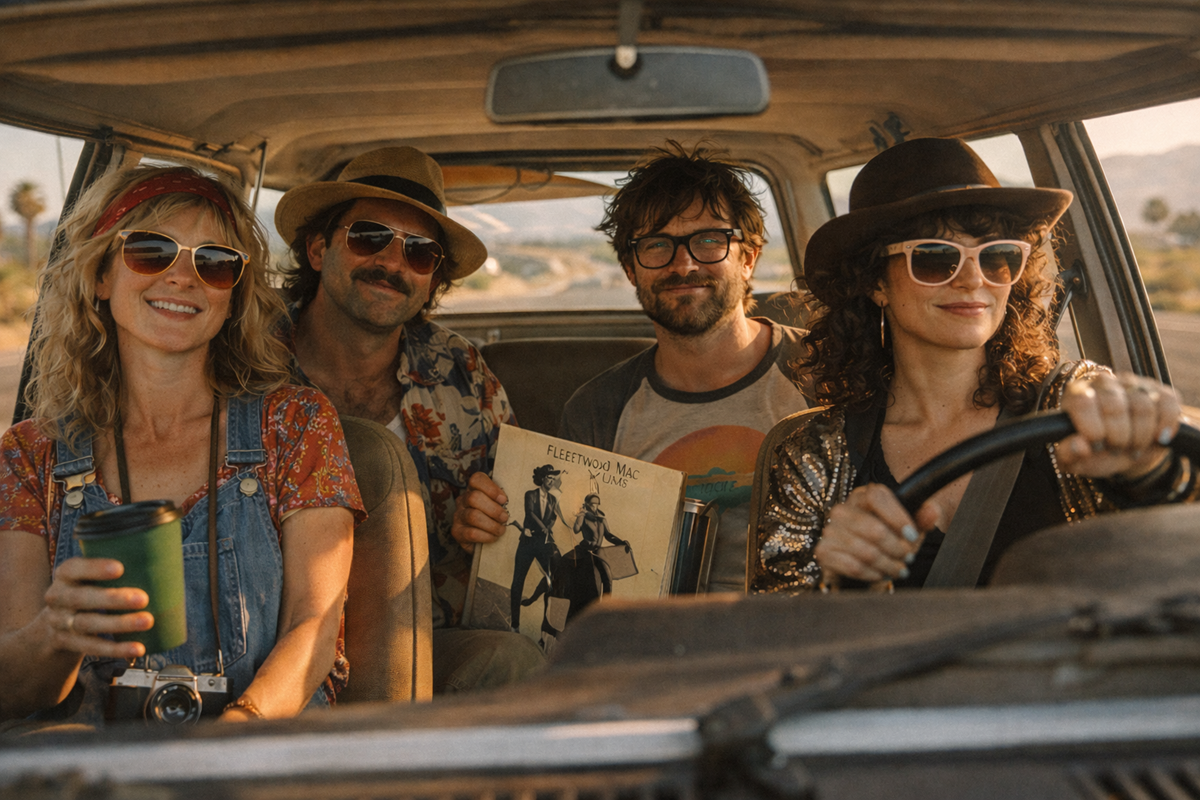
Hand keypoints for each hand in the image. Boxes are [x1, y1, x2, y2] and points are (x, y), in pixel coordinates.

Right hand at [42, 557, 151, 658]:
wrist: (55, 625)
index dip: (95, 568)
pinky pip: (91, 647)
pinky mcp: (66, 643)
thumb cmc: (87, 591)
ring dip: (120, 624)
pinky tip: (137, 648)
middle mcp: (57, 597)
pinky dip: (116, 648)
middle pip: (81, 598)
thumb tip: (161, 559)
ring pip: (88, 624)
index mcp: (65, 575)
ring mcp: (59, 622)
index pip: (74, 568)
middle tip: (143, 599)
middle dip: (113, 599)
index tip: (120, 568)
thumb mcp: (89, 577)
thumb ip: (114, 569)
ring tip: (147, 621)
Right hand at [450, 471, 509, 552]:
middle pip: (474, 497)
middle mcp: (463, 500)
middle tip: (504, 518)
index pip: (476, 479)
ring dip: (492, 525)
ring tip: (501, 530)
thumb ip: (504, 501)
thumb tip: (518, 500)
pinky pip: (471, 533)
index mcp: (474, 489)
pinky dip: (486, 536)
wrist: (484, 543)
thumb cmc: (495, 520)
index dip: (491, 488)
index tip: (504, 500)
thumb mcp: (500, 506)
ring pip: (473, 516)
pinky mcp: (457, 532)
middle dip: (494, 509)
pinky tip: (493, 537)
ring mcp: (458, 516)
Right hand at [813, 484, 939, 583]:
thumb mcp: (908, 529)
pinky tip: (880, 574)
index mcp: (863, 496)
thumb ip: (922, 518)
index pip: (877, 496)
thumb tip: (932, 510)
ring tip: (898, 569)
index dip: (898, 517)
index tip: (912, 535)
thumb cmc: (887, 541)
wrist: (864, 562)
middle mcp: (843, 510)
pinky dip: (872, 574)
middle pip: (874, 529)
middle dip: (897, 549)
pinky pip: (853, 566)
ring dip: (888, 565)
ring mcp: (830, 530)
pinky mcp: (824, 551)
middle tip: (908, 557)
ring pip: (866, 551)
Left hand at [1056, 373, 1183, 480]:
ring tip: (1132, 447)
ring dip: (1141, 436)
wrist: (1126, 452)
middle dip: (1118, 437)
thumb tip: (1079, 446)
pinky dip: (1165, 427)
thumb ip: (1069, 454)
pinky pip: (1168, 404)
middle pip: (1115, 405)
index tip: (1097, 446)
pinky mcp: (1159, 391)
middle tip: (1116, 450)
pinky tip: (1156, 438)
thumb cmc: (1095, 452)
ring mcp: (1133, 384)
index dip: (1093, 429)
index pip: (1083, 403)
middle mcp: (1103, 382)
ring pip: (1143, 406)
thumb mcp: (1076, 460)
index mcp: (1076, 394)